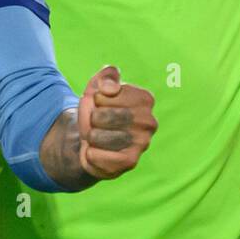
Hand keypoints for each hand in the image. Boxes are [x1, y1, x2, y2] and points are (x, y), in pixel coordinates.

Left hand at [77, 65, 155, 179]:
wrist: (91, 139)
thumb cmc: (98, 109)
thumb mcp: (98, 86)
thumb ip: (106, 76)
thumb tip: (110, 89)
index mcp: (145, 99)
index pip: (105, 95)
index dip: (96, 99)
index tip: (101, 103)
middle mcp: (149, 121)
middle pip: (101, 116)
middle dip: (91, 119)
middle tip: (98, 122)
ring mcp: (142, 143)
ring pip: (97, 136)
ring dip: (90, 136)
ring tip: (98, 136)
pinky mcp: (130, 162)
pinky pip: (96, 155)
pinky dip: (90, 153)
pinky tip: (99, 152)